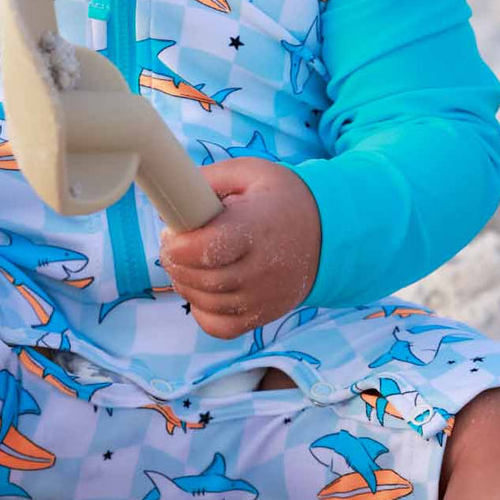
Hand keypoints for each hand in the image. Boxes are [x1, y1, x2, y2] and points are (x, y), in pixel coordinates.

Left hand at [158, 158, 320, 338]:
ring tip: (186, 262)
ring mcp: (264, 298)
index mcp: (256, 228)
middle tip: (174, 244)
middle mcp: (261, 269)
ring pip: (206, 303)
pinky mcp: (263, 315)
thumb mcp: (249, 172)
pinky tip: (202, 288)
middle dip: (175, 262)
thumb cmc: (280, 198)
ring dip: (184, 284)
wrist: (327, 232)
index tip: (172, 231)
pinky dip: (202, 311)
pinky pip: (220, 327)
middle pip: (202, 279)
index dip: (179, 244)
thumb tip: (171, 199)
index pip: (208, 249)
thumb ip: (208, 179)